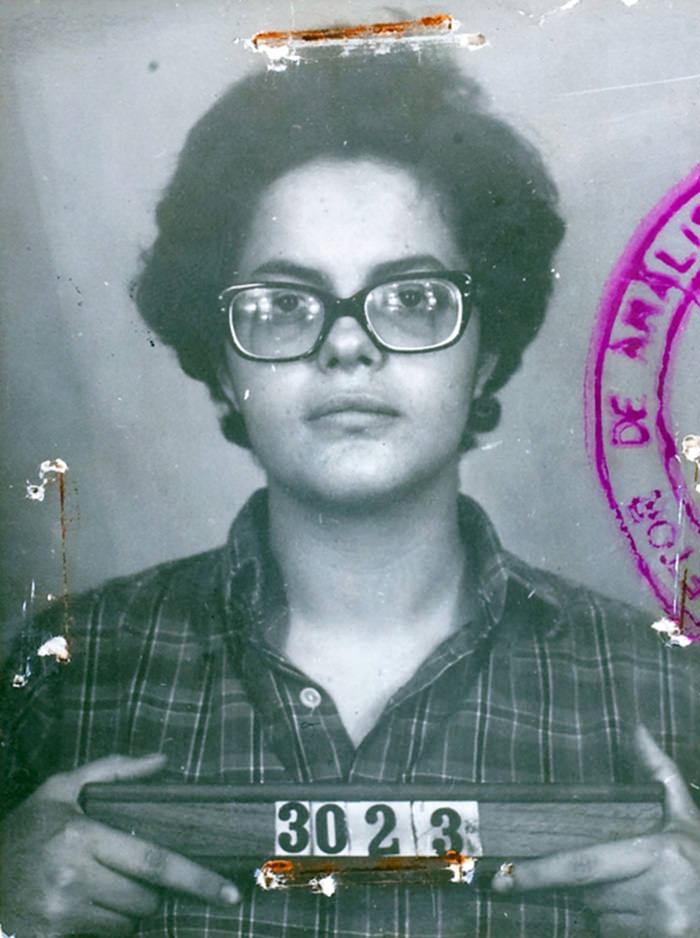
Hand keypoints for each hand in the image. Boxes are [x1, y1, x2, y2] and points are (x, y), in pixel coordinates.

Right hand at [0, 754, 239, 937]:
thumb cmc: (24, 830)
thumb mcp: (61, 789)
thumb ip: (114, 770)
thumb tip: (161, 760)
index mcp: (82, 837)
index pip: (154, 861)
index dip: (196, 879)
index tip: (228, 891)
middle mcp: (73, 877)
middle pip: (147, 897)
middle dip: (155, 890)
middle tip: (135, 872)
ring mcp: (62, 913)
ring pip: (129, 922)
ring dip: (131, 909)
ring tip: (105, 885)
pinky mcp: (52, 937)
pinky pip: (106, 937)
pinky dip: (109, 925)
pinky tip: (88, 905)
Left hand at [491, 725, 699, 936]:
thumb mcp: (686, 817)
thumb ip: (660, 773)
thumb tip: (637, 729)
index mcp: (658, 854)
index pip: (584, 865)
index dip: (541, 873)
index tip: (506, 878)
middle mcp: (659, 894)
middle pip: (589, 895)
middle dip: (590, 887)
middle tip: (620, 879)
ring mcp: (662, 927)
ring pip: (600, 920)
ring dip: (607, 911)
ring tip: (642, 899)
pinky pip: (613, 937)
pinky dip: (620, 928)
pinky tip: (645, 918)